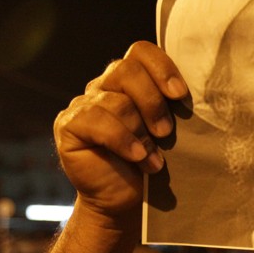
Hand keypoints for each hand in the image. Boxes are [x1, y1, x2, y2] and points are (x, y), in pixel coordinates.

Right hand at [53, 41, 187, 225]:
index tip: (180, 95)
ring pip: (116, 102)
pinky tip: (137, 157)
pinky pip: (95, 121)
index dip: (161, 68)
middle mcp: (103, 87)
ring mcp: (82, 105)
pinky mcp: (67, 125)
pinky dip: (122, 140)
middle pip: (126, 71)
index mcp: (129, 81)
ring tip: (152, 159)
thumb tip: (186, 94)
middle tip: (165, 132)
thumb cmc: (150, 163)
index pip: (140, 52)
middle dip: (152, 102)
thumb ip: (169, 106)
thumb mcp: (164, 131)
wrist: (124, 200)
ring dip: (140, 133)